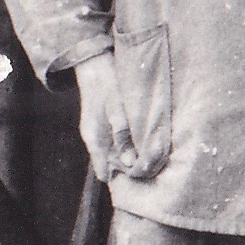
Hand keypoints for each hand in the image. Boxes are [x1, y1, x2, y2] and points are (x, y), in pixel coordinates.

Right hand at [71, 53, 156, 179]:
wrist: (96, 68)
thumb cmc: (108, 88)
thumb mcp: (116, 111)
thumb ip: (122, 136)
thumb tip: (130, 162)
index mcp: (93, 139)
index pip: (104, 171)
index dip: (123, 176)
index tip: (141, 174)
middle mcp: (93, 140)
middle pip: (110, 165)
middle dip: (129, 167)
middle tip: (151, 164)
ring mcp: (96, 134)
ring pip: (113, 155)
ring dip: (130, 156)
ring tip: (150, 155)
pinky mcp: (103, 126)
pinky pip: (114, 144)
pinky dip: (127, 146)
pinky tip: (141, 142)